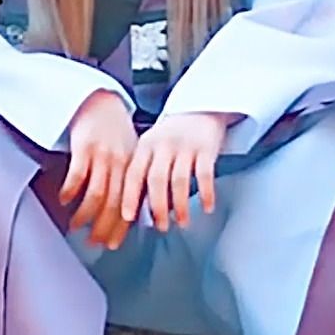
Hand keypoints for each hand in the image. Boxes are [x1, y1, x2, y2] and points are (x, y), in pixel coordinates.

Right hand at [59, 90, 137, 248]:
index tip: (112, 244)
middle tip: (92, 242)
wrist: (102, 103)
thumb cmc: (116, 133)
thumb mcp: (130, 156)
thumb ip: (129, 182)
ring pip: (96, 195)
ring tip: (76, 226)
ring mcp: (103, 156)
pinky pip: (78, 175)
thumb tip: (129, 215)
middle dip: (103, 228)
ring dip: (85, 215)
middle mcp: (121, 164)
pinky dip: (71, 191)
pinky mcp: (85, 147)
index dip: (121, 228)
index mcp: (134, 169)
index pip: (130, 205)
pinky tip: (65, 200)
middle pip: (114, 205)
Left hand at [119, 112, 226, 241]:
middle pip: (156, 180)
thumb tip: (135, 209)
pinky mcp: (206, 147)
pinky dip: (206, 193)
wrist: (201, 107)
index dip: (129, 196)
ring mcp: (186, 145)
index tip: (127, 217)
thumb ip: (143, 171)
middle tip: (160, 227)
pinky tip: (207, 207)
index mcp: (145, 145)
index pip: (133, 174)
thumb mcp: (152, 146)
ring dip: (180, 205)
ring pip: (179, 180)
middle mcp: (163, 145)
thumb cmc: (172, 135)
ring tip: (182, 222)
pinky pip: (205, 174)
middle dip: (157, 207)